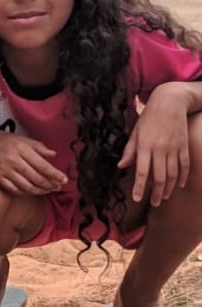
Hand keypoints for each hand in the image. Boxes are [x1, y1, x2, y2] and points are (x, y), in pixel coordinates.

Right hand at [0, 132, 66, 195]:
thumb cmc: (5, 141)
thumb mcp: (23, 139)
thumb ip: (39, 147)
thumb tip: (53, 154)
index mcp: (22, 150)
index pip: (43, 166)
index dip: (55, 174)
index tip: (64, 179)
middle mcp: (14, 161)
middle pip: (36, 178)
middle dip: (50, 184)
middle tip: (58, 186)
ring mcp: (5, 171)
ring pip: (27, 186)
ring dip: (40, 190)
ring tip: (48, 190)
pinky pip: (15, 189)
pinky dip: (26, 192)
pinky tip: (33, 191)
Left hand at [119, 85, 189, 205]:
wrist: (170, 102)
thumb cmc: (148, 118)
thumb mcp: (135, 132)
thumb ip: (129, 151)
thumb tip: (121, 166)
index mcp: (144, 146)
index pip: (141, 171)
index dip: (139, 187)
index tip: (136, 198)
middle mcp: (159, 148)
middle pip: (159, 176)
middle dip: (156, 193)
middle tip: (154, 203)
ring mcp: (174, 147)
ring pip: (173, 173)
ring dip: (168, 188)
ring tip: (164, 197)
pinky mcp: (184, 145)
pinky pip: (184, 165)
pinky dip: (182, 176)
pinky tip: (178, 185)